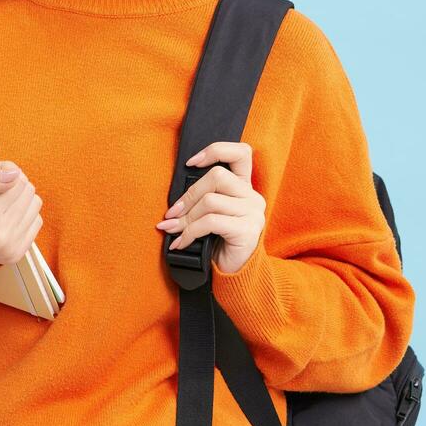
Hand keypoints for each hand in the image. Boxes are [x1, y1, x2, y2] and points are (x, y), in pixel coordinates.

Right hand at [0, 160, 43, 267]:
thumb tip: (15, 175)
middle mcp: (1, 235)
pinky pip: (36, 222)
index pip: (18, 182)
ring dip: (21, 199)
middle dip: (15, 184)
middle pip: (28, 192)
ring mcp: (10, 247)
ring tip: (1, 201)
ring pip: (35, 205)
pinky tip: (7, 215)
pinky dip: (25, 215)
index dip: (7, 171)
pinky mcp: (16, 254)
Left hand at [155, 141, 265, 274]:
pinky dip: (190, 232)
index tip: (190, 163)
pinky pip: (211, 222)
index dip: (215, 151)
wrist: (234, 274)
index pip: (240, 153)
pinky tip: (181, 243)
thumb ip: (203, 198)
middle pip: (217, 176)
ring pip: (210, 201)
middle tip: (172, 214)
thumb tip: (174, 201)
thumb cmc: (218, 243)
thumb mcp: (211, 215)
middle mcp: (252, 197)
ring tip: (173, 230)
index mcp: (244, 187)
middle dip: (189, 195)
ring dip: (185, 218)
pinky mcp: (247, 230)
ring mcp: (253, 213)